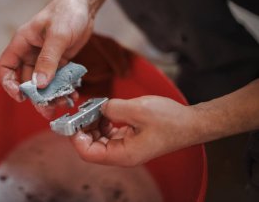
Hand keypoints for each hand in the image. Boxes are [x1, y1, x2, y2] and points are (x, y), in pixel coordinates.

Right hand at [0, 0, 93, 116]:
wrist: (84, 4)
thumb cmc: (67, 12)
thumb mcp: (57, 36)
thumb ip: (48, 60)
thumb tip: (40, 85)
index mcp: (22, 43)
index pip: (6, 66)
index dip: (9, 84)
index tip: (21, 97)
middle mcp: (31, 52)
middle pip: (27, 80)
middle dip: (36, 96)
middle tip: (47, 110)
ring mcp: (45, 58)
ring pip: (43, 82)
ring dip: (51, 95)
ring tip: (62, 104)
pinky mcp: (59, 61)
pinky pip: (58, 79)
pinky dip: (63, 88)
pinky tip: (73, 94)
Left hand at [70, 96, 199, 165]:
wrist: (190, 123)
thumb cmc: (170, 120)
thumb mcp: (138, 110)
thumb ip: (113, 108)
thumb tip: (99, 108)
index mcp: (123, 154)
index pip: (88, 153)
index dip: (76, 138)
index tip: (72, 120)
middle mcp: (122, 154)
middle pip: (91, 146)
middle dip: (83, 128)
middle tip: (82, 111)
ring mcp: (125, 147)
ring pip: (98, 139)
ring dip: (93, 124)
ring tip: (94, 108)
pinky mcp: (129, 139)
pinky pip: (108, 133)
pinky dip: (103, 122)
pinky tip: (105, 110)